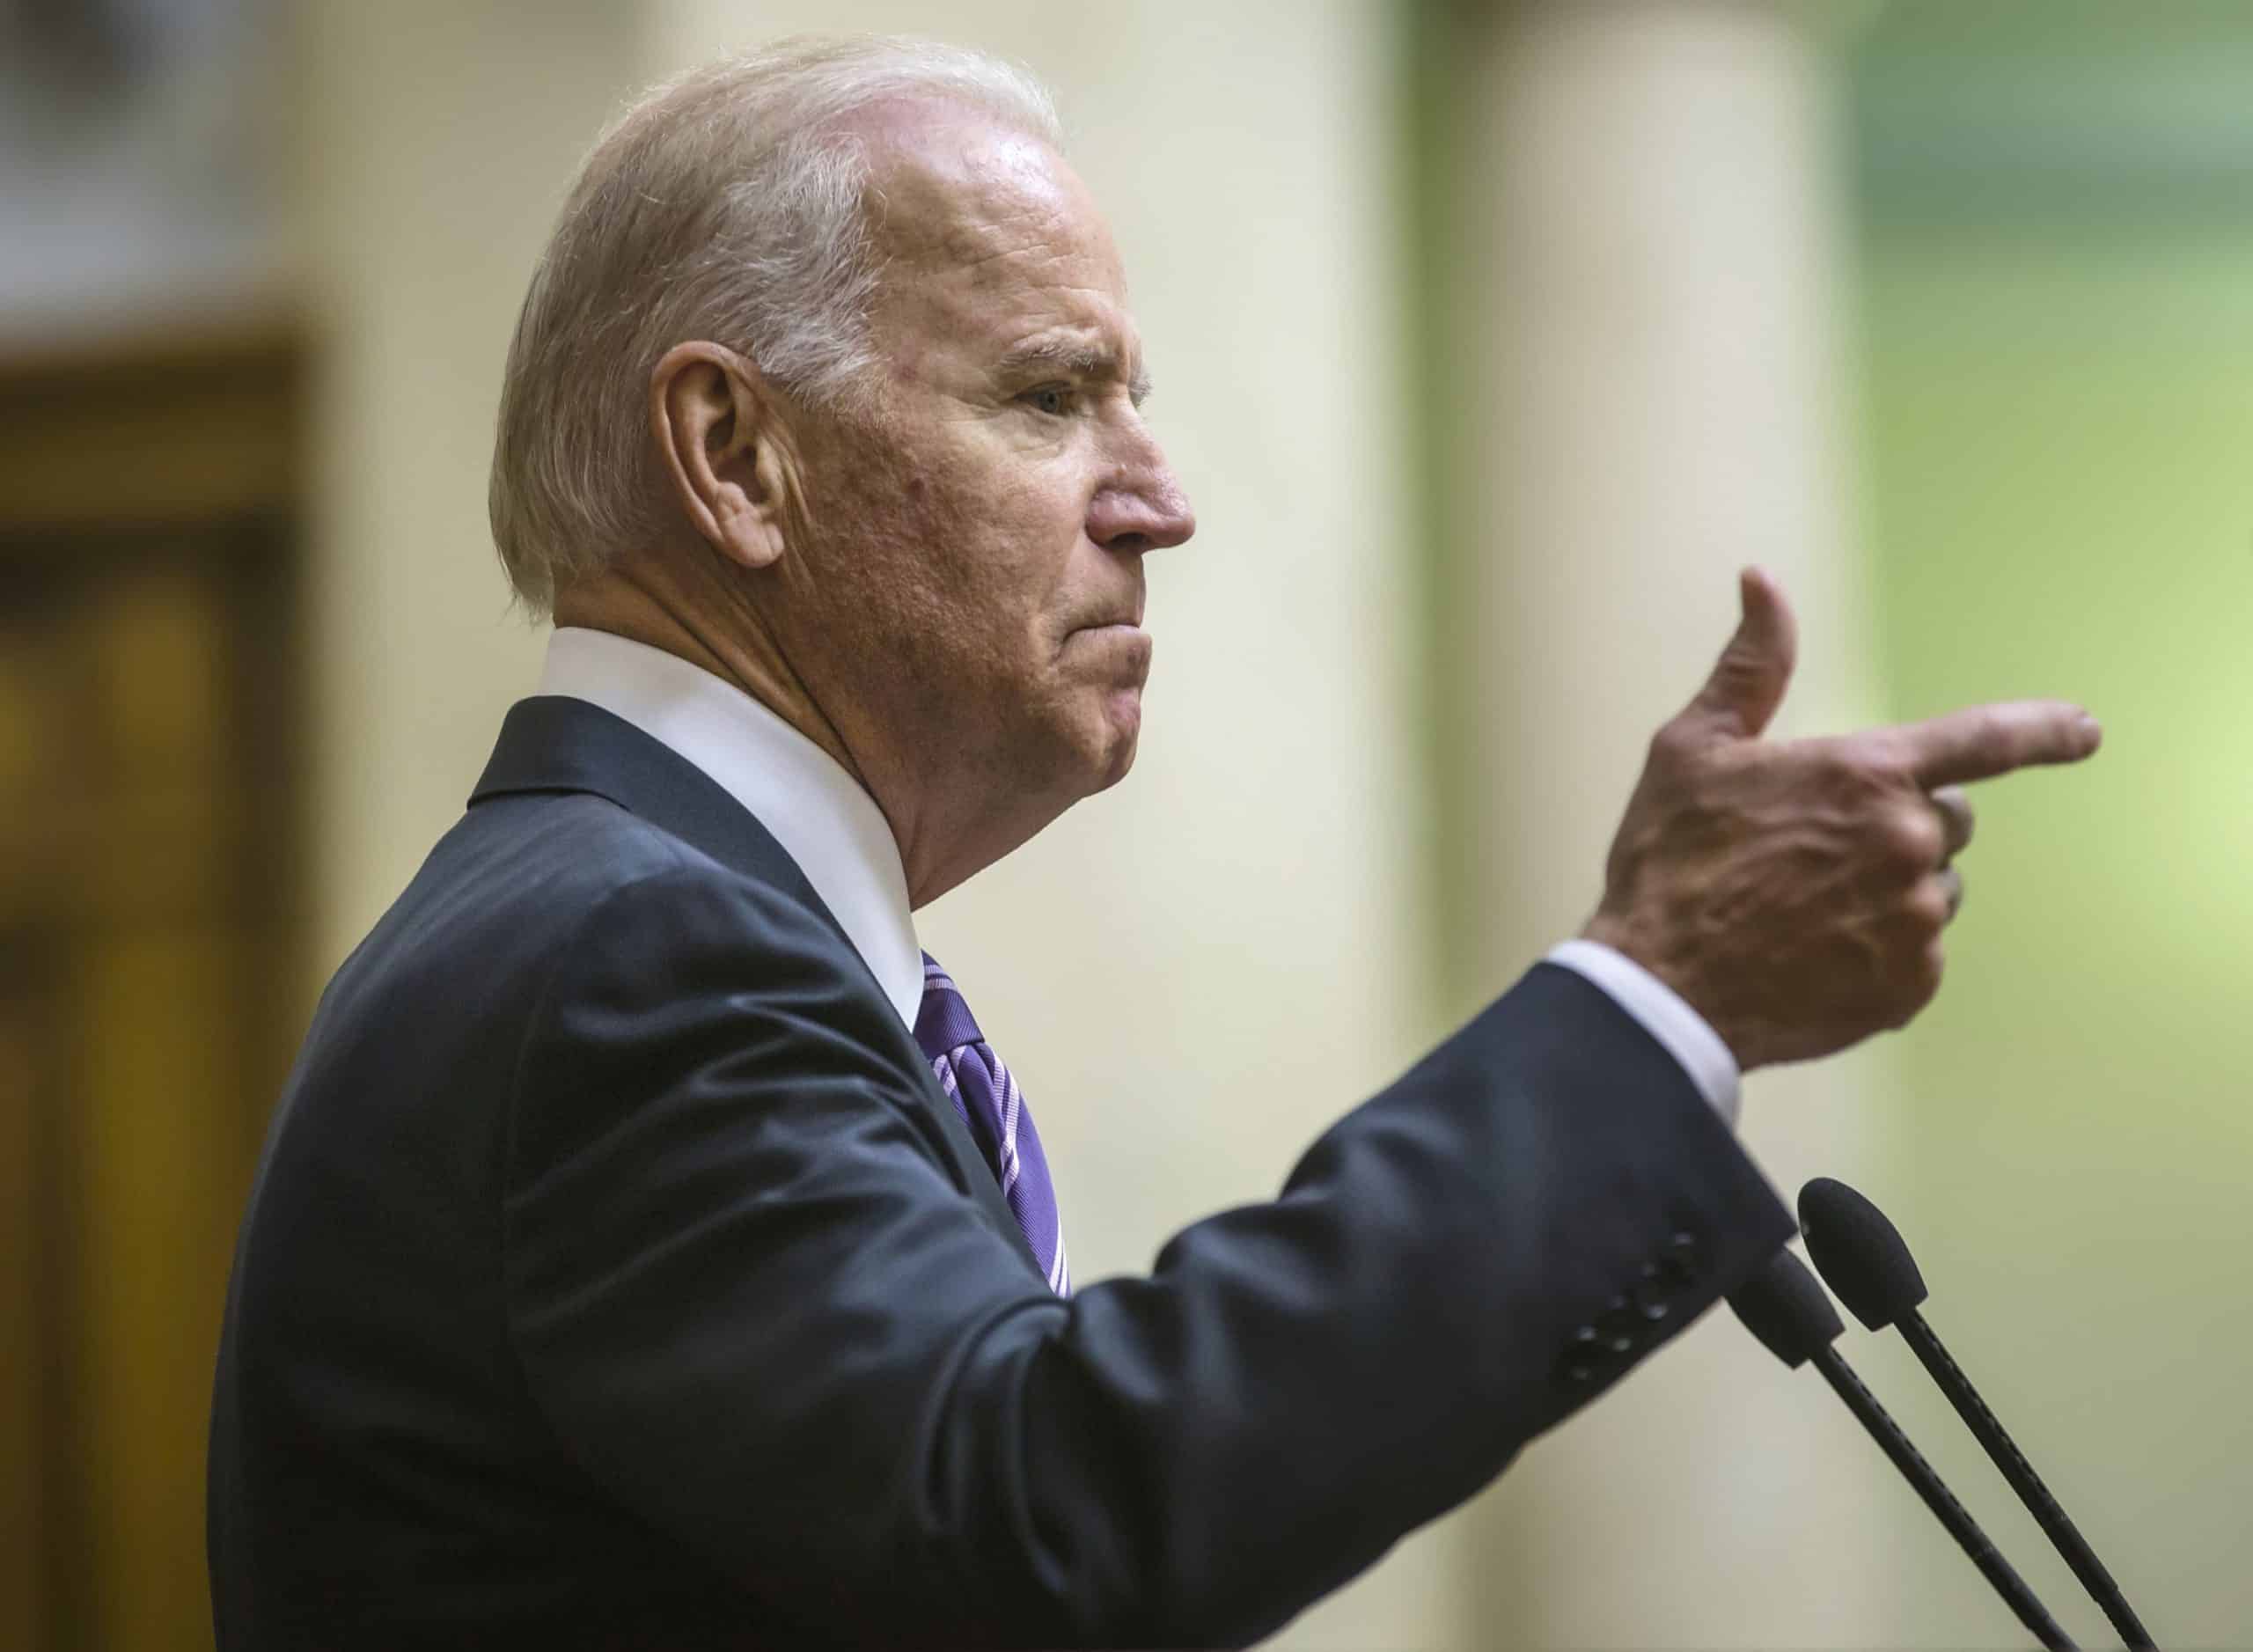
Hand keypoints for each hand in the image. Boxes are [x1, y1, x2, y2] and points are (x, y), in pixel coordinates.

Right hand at [1582, 569, 2100, 1071]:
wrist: (1660, 991)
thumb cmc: (1668, 861)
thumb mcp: (1694, 748)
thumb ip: (1752, 666)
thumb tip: (1761, 580)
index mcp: (1866, 775)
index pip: (1985, 739)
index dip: (2045, 730)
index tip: (2085, 731)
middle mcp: (1907, 844)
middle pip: (1946, 823)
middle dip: (1900, 826)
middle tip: (1818, 851)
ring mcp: (1914, 920)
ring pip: (1933, 892)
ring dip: (1890, 892)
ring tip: (1807, 910)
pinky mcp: (1909, 986)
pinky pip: (1917, 955)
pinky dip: (1877, 952)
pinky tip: (1812, 955)